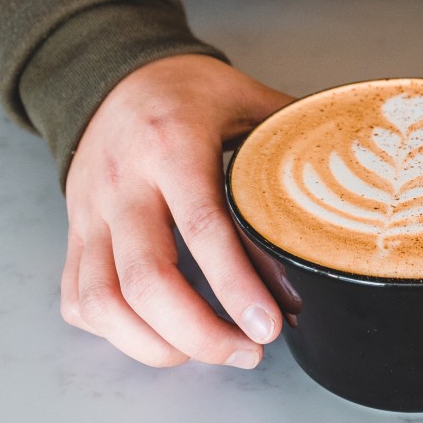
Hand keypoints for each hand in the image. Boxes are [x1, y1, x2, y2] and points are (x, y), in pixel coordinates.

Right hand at [61, 55, 292, 367]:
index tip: (267, 327)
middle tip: (247, 352)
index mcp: (173, 145)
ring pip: (103, 300)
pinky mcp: (74, 233)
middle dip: (199, 334)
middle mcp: (123, 182)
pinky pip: (78, 298)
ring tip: (205, 352)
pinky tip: (157, 336)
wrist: (112, 70)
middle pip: (146, 280)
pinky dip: (115, 333)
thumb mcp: (247, 100)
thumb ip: (291, 146)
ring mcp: (90, 211)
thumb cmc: (190, 93)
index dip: (236, 286)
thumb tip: (347, 198)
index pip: (203, 227)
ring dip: (155, 345)